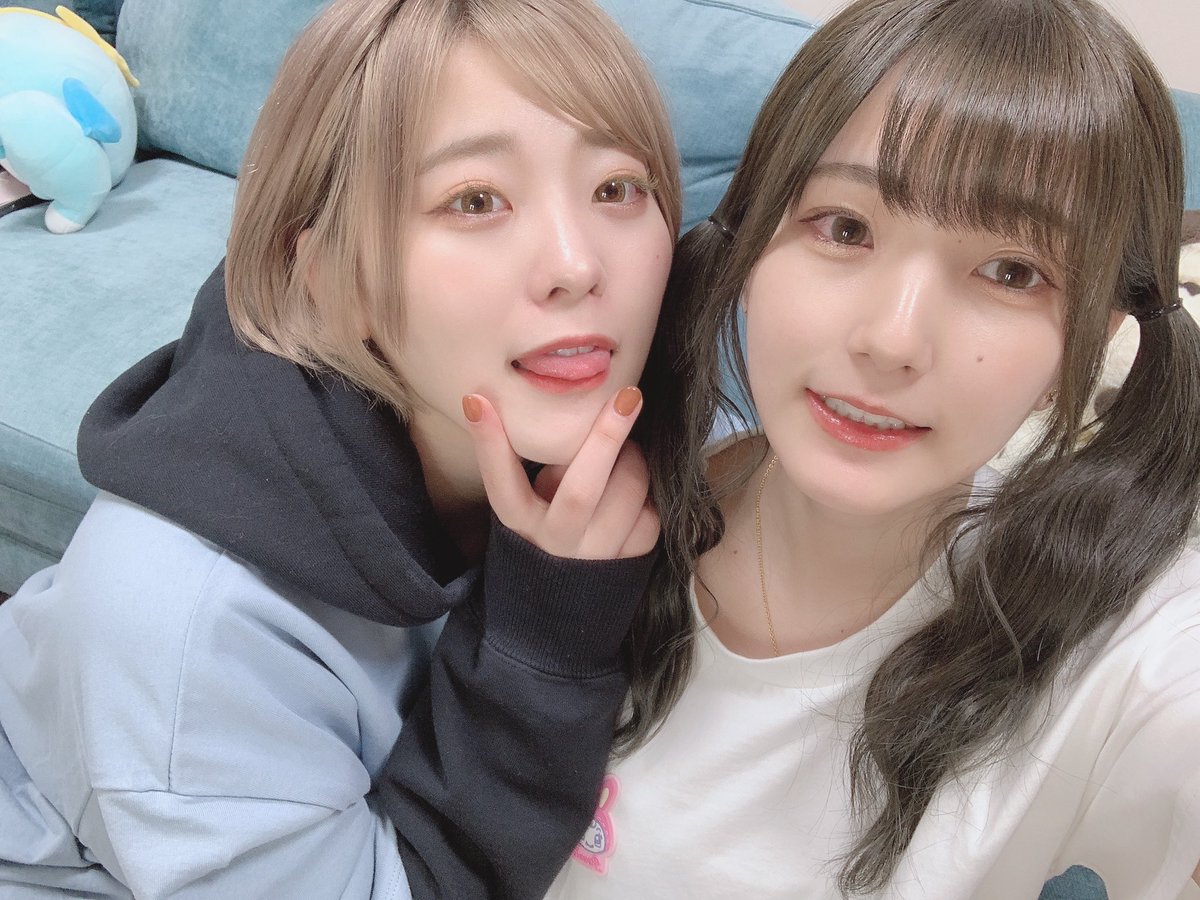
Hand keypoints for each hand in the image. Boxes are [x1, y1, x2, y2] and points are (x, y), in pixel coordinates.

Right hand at [462, 387, 659, 559]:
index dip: (489, 443)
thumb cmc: (549, 525)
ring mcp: (596, 555)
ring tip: (626, 451)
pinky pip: (650, 513)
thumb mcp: (534, 499)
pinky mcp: (631, 560)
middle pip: (581, 491)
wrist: (568, 597)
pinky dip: (648, 491)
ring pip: (627, 494)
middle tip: (626, 397)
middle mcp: (557, 541)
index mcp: (521, 522)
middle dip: (606, 439)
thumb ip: (552, 466)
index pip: (500, 481)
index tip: (477, 400)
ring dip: (634, 460)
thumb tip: (583, 417)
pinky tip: (634, 489)